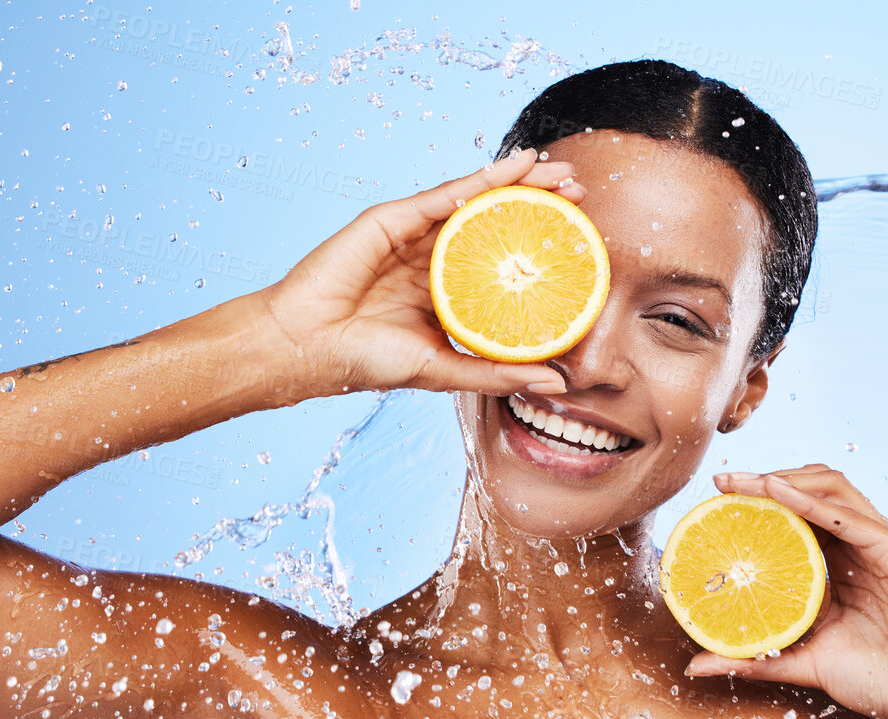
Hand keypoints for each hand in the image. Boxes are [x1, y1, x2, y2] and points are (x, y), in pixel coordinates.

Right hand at [252, 148, 580, 403]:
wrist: (306, 347)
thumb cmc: (365, 361)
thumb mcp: (443, 369)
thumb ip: (497, 372)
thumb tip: (556, 382)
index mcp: (444, 291)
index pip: (500, 261)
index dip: (538, 248)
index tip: (579, 244)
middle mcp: (431, 258)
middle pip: (494, 223)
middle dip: (539, 206)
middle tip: (581, 196)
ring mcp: (411, 235)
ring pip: (474, 201)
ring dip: (519, 184)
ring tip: (559, 174)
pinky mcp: (391, 219)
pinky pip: (444, 195)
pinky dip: (482, 179)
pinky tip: (514, 167)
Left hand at [685, 465, 887, 718]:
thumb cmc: (879, 682)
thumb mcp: (802, 663)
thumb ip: (755, 658)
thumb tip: (697, 663)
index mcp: (846, 565)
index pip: (801, 517)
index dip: (763, 502)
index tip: (719, 499)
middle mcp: (866, 547)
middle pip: (816, 492)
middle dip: (769, 480)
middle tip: (724, 482)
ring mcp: (887, 546)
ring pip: (835, 491)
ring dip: (787, 480)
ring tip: (746, 482)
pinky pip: (854, 519)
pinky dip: (814, 503)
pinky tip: (779, 495)